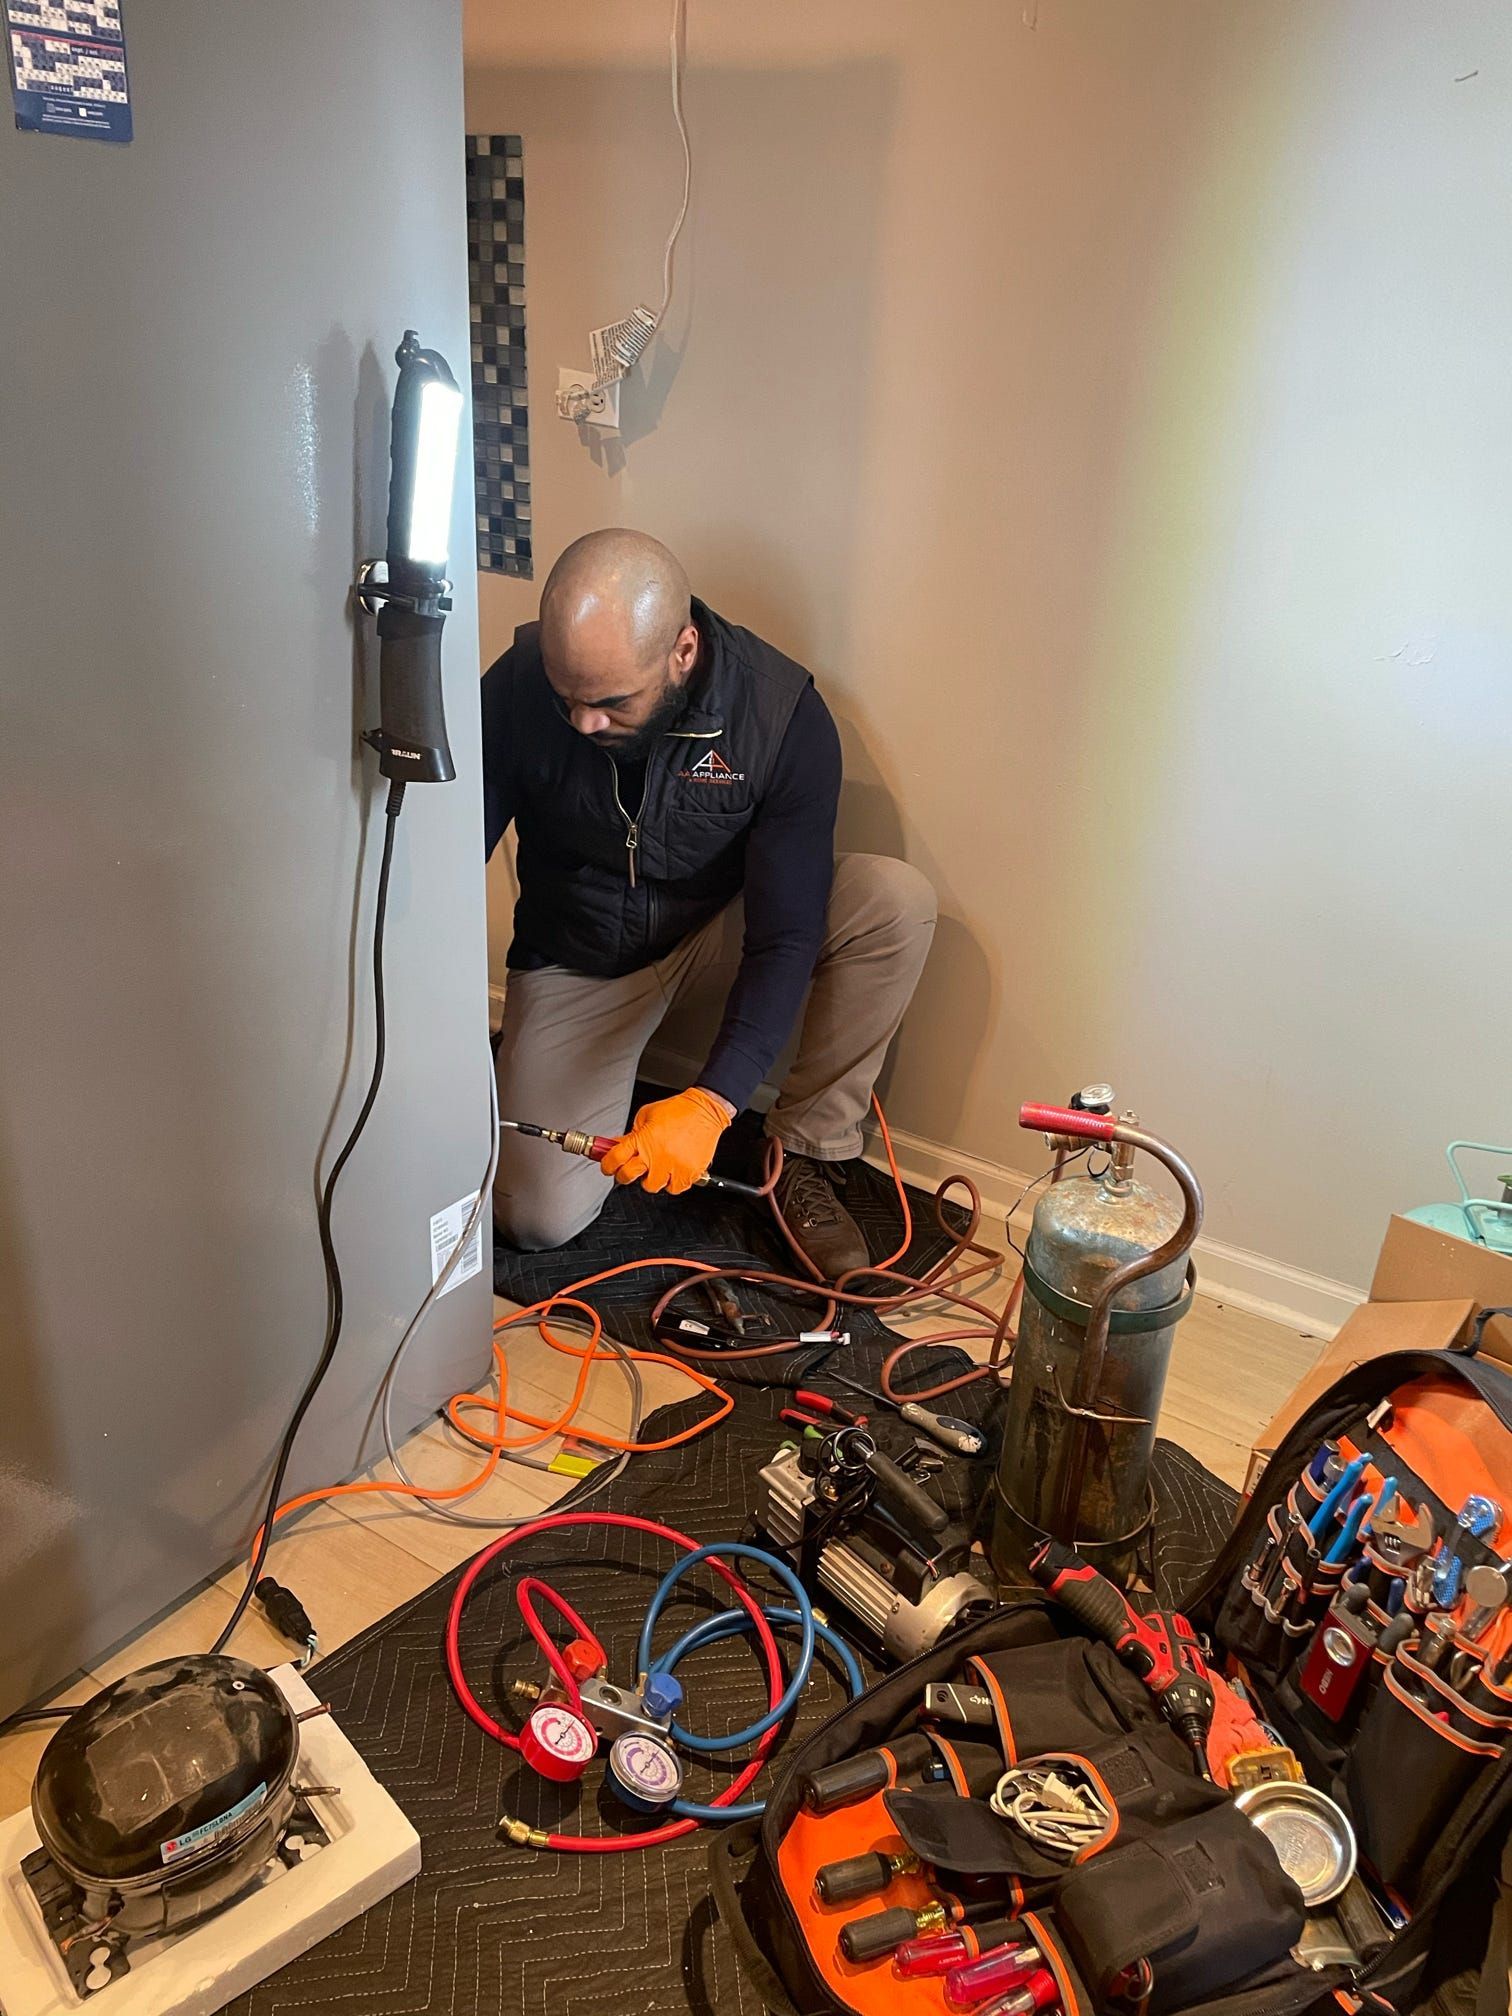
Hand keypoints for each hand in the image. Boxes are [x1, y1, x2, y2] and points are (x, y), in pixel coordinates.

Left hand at [599, 1088, 732, 1194]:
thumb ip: (631, 1133)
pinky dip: (672, 1182)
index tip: (608, 1167)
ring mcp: (672, 1166)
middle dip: (624, 1175)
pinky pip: (673, 1189)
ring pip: (651, 1186)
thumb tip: (616, 1145)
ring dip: (651, 1178)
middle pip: (627, 1176)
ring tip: (657, 1166)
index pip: (614, 1159)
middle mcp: (656, 1154)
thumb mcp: (646, 1115)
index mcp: (642, 1138)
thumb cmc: (678, 1111)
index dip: (607, 1165)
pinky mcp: (688, 1173)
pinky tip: (672, 1170)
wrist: (705, 1111)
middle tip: (629, 1170)